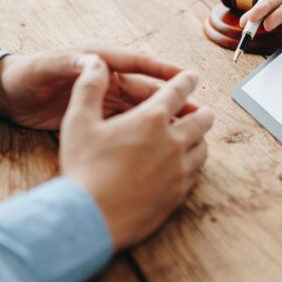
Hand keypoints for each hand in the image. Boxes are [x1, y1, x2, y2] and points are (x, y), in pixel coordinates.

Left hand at [0, 48, 194, 129]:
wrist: (7, 95)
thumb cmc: (25, 76)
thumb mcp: (46, 68)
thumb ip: (70, 64)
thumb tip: (93, 61)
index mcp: (98, 60)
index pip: (138, 63)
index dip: (163, 71)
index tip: (187, 77)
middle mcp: (107, 77)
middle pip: (146, 89)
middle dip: (172, 99)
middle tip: (198, 111)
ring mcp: (104, 97)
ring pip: (142, 108)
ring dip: (164, 118)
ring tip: (187, 130)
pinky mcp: (99, 115)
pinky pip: (128, 122)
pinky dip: (145, 131)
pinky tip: (160, 143)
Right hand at [60, 55, 214, 249]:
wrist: (90, 218)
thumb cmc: (83, 169)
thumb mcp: (78, 122)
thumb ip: (88, 88)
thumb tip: (94, 62)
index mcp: (151, 119)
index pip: (178, 91)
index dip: (187, 80)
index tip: (193, 76)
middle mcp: (173, 141)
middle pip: (202, 119)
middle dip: (202, 110)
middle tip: (201, 109)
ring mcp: (179, 170)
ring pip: (203, 147)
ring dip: (200, 138)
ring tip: (193, 136)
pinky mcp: (178, 194)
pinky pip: (196, 173)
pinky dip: (193, 163)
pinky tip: (184, 165)